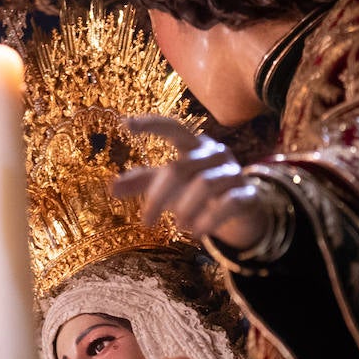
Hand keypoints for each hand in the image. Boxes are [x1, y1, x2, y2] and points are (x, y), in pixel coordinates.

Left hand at [111, 115, 268, 249]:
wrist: (243, 210)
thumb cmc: (199, 192)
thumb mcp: (171, 186)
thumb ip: (144, 183)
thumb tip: (112, 188)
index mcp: (194, 146)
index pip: (173, 128)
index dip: (150, 125)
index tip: (125, 125)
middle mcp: (215, 153)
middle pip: (180, 168)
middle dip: (159, 197)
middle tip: (145, 221)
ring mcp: (233, 172)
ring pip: (204, 185)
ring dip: (185, 209)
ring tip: (177, 228)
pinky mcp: (246, 194)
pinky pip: (228, 203)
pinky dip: (209, 220)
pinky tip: (196, 234)